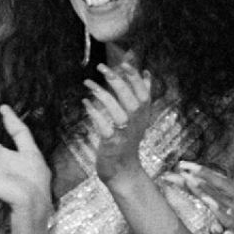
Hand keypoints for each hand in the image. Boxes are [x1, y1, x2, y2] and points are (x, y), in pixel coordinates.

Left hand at [83, 62, 153, 182]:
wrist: (124, 170)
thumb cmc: (128, 140)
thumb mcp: (139, 117)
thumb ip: (142, 95)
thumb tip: (147, 73)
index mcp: (144, 114)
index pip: (143, 93)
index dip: (134, 77)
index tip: (123, 63)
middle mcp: (137, 123)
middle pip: (132, 100)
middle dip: (117, 81)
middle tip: (102, 67)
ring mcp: (125, 134)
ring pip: (118, 111)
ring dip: (103, 95)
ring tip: (89, 83)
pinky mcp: (113, 144)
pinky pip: (104, 127)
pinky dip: (95, 114)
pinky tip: (86, 103)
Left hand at [182, 156, 233, 233]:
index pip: (221, 180)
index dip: (202, 171)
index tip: (183, 164)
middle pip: (218, 186)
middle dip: (198, 175)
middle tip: (180, 166)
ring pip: (221, 200)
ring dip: (204, 189)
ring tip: (189, 179)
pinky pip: (230, 220)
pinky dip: (219, 210)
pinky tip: (208, 202)